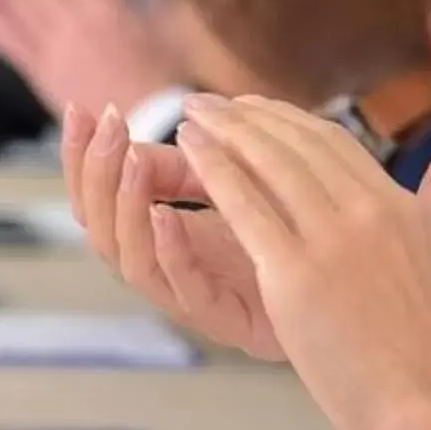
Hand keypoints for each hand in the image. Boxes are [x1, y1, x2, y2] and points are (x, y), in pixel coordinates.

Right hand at [59, 106, 280, 359]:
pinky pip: (185, 291)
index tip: (82, 109)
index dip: (82, 158)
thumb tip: (173, 125)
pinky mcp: (229, 321)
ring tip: (133, 159)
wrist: (348, 302)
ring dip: (128, 206)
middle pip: (101, 232)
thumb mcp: (239, 189)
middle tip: (109, 126)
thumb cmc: (294, 242)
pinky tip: (165, 214)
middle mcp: (167, 269)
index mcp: (161, 235)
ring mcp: (194, 297)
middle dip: (97, 175)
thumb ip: (200, 162)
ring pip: (133, 262)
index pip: (98, 201)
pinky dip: (171, 253)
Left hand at [178, 96, 430, 429]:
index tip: (253, 110)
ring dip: (224, 133)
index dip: (287, 121)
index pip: (335, 144)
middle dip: (247, 117)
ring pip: (268, 165)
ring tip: (191, 117)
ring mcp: (331, 241)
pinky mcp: (296, 277)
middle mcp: (368, 211)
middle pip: (297, 145)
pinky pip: (245, 208)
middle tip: (208, 103)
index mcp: (401, 206)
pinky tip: (190, 153)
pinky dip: (215, 172)